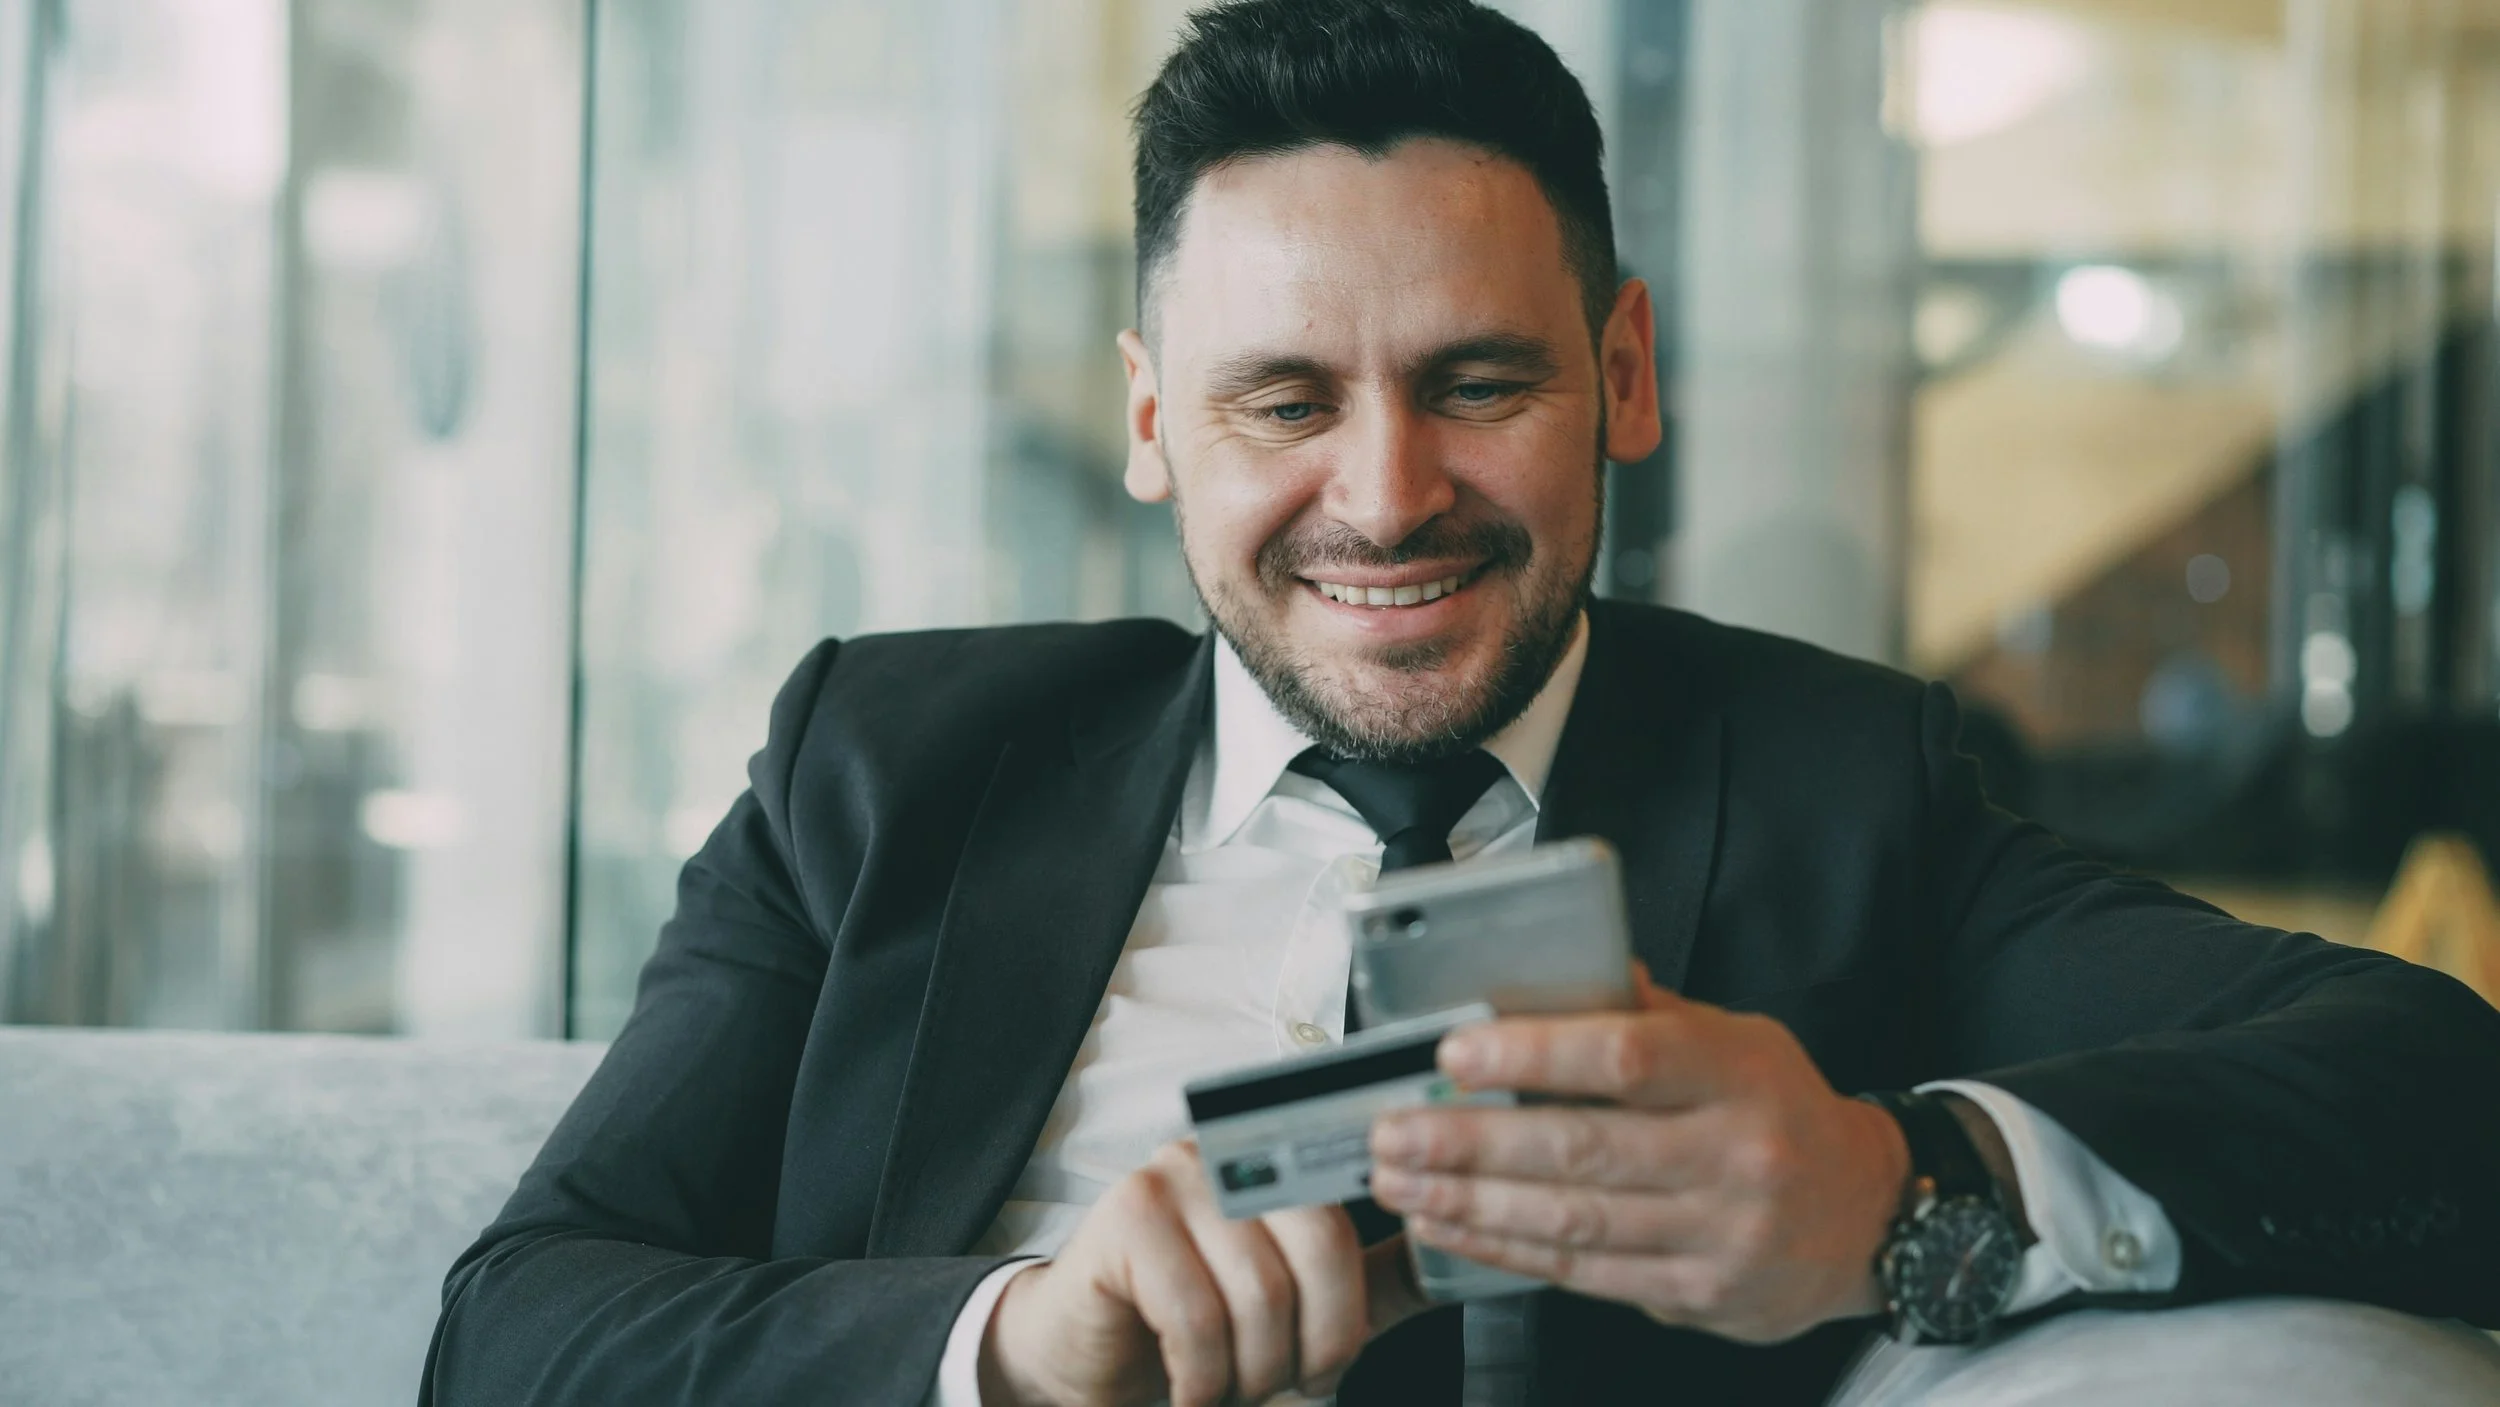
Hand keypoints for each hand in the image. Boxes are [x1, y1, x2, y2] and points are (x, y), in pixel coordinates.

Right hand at [980, 1138, 1428, 1406]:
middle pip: (1319, 1248)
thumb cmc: (1191, 1332)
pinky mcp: (1125, 1214)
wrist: (1084, 1357)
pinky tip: (1186, 1389)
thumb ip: (1366, 1283)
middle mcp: (1231, 1151)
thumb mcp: (1294, 1309)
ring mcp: (1174, 1172)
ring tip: (1226, 1384)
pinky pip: (1196, 1316)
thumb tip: (1450, 1256)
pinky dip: (1201, 1379)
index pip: (1353, 1222)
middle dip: (1312, 1346)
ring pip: (1259, 1292)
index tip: (1327, 1365)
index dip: (1347, 1308)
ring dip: (1250, 1371)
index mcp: (1280, 1163)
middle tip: (1282, 1386)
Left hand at [1364, 967, 1909, 1343]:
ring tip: (1402, 1178)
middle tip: (1396, 1128)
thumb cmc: (1778, 1111)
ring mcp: (1718, 1233)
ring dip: (1470, 1200)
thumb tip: (1546, 972)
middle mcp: (1733, 1154)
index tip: (1456, 1050)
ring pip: (1572, 1220)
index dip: (1533, 1055)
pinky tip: (1451, 1223)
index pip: (1626, 1057)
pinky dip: (1504, 1247)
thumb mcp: (1735, 1040)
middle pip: (1581, 1149)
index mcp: (1737, 1072)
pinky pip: (1582, 1273)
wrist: (1865, 1216)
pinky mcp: (1697, 1295)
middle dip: (1470, 1140)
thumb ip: (1645, 1014)